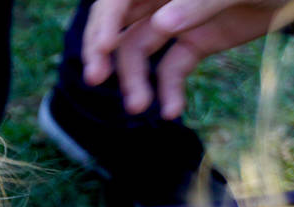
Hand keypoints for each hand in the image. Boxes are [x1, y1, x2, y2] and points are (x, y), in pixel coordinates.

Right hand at [83, 0, 293, 118]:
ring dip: (134, 81)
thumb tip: (162, 24)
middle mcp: (159, 1)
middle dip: (103, 53)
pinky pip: (171, 70)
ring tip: (139, 107)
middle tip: (95, 78)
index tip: (103, 49)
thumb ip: (198, 2)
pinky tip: (172, 109)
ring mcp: (175, 24)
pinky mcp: (193, 46)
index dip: (105, 22)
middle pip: (118, 27)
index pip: (117, 0)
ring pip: (139, 54)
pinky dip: (169, 91)